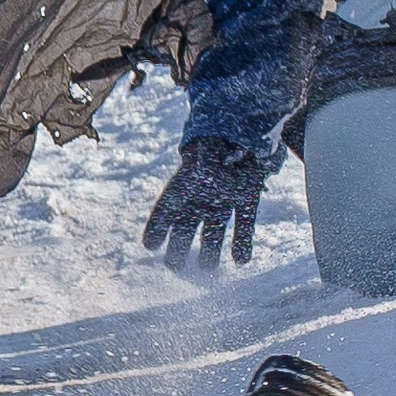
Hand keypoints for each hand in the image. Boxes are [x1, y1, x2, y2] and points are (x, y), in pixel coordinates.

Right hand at [143, 133, 268, 268]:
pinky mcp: (246, 201)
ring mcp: (223, 201)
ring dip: (210, 252)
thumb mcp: (207, 150)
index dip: (157, 226)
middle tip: (174, 266)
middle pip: (185, 228)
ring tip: (207, 266)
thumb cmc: (219, 139)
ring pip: (213, 232)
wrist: (244, 129)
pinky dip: (243, 244)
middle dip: (178, 248)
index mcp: (186, 183)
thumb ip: (204, 163)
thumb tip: (204, 176)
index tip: (149, 244)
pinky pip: (243, 227)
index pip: (166, 208)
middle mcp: (201, 197)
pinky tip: (241, 260)